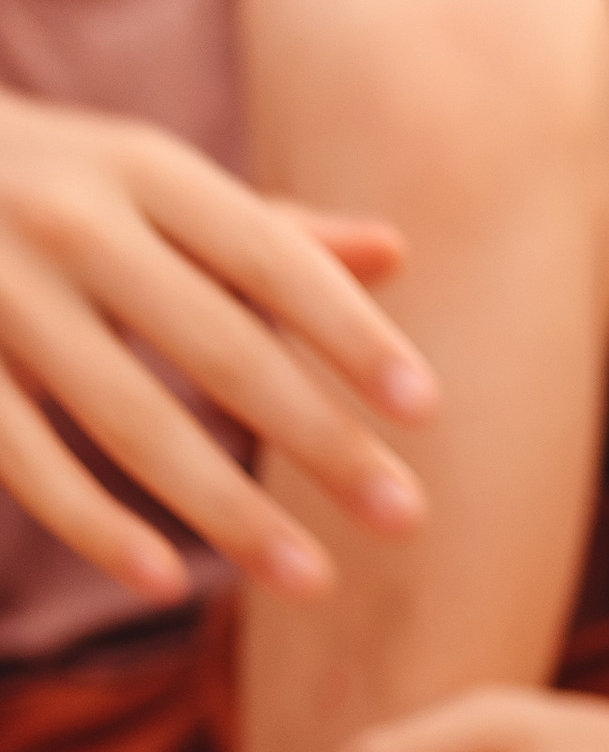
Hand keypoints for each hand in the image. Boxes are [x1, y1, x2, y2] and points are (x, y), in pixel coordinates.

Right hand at [0, 91, 436, 597]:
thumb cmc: (50, 184)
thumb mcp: (149, 181)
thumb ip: (266, 229)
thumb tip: (393, 251)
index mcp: (143, 169)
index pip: (271, 258)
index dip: (349, 333)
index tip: (425, 410)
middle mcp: (72, 222)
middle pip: (219, 346)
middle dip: (318, 439)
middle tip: (404, 518)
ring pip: (130, 417)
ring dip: (228, 508)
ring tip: (314, 580)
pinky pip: (26, 459)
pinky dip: (94, 523)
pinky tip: (167, 582)